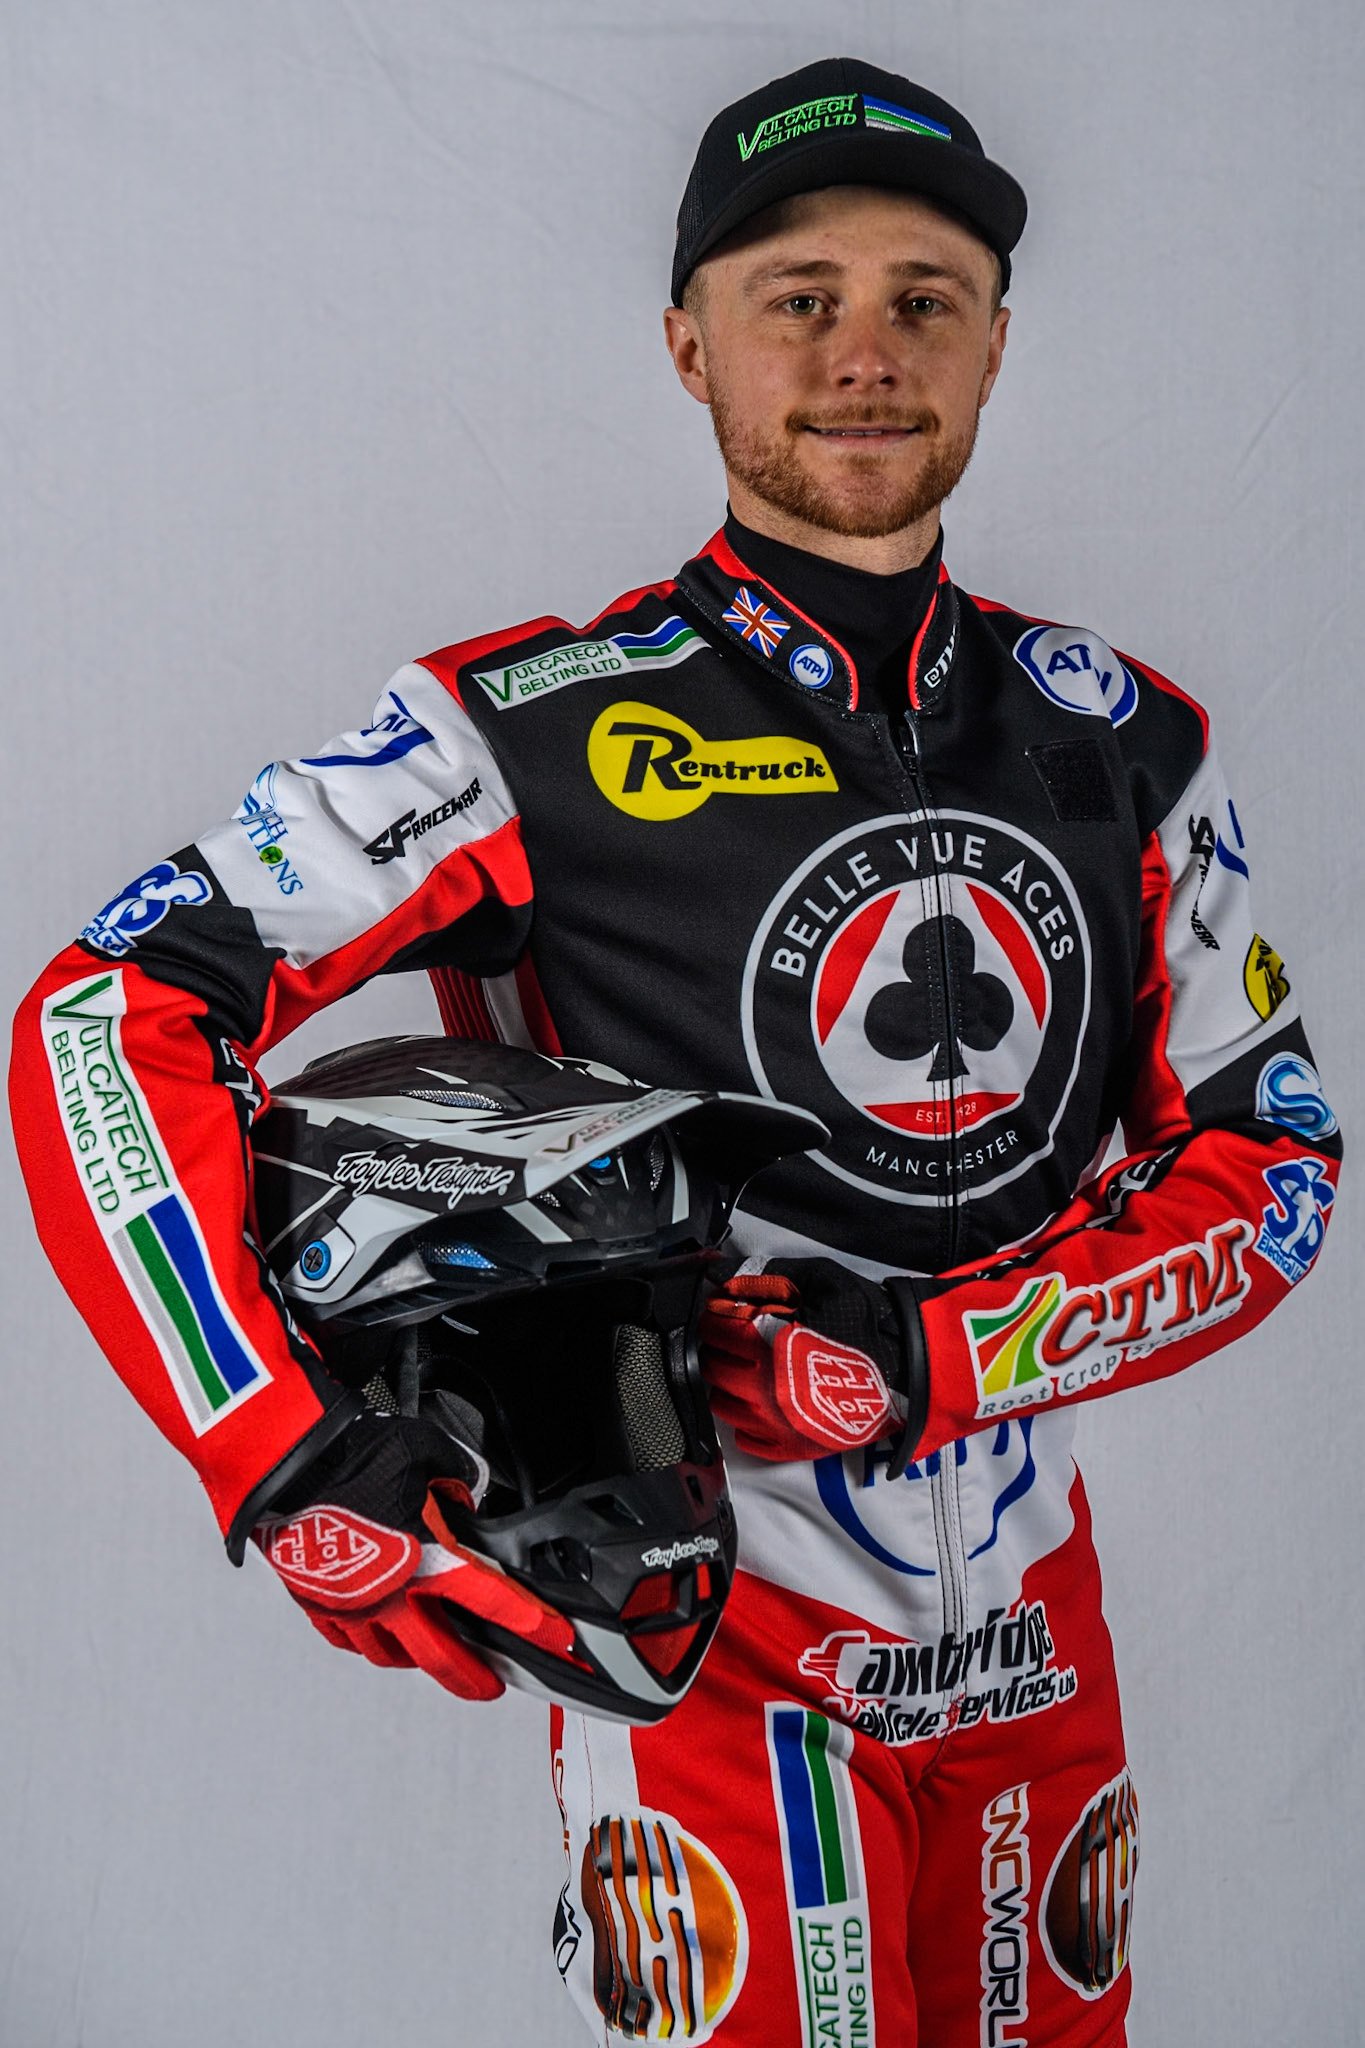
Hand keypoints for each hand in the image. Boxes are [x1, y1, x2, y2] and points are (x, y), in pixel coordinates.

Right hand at [255, 1412, 568, 1699]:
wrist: (284, 1464)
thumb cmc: (350, 1454)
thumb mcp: (426, 1450)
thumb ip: (458, 1474)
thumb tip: (468, 1490)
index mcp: (426, 1559)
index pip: (493, 1600)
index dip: (531, 1623)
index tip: (555, 1639)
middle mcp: (391, 1594)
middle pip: (443, 1656)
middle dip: (474, 1677)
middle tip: (493, 1685)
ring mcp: (352, 1605)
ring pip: (393, 1655)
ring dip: (420, 1658)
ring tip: (434, 1652)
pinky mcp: (318, 1603)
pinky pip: (350, 1640)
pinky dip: (371, 1641)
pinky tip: (379, 1633)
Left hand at [700, 1258, 923, 1463]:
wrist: (908, 1369)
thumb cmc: (864, 1321)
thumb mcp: (821, 1279)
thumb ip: (769, 1274)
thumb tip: (724, 1275)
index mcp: (768, 1340)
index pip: (714, 1326)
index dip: (717, 1314)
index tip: (726, 1311)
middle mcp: (763, 1383)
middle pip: (712, 1365)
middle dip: (718, 1347)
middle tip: (735, 1339)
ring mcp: (775, 1421)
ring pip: (721, 1403)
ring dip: (727, 1384)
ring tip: (747, 1370)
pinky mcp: (791, 1447)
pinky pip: (745, 1438)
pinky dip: (745, 1420)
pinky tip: (761, 1403)